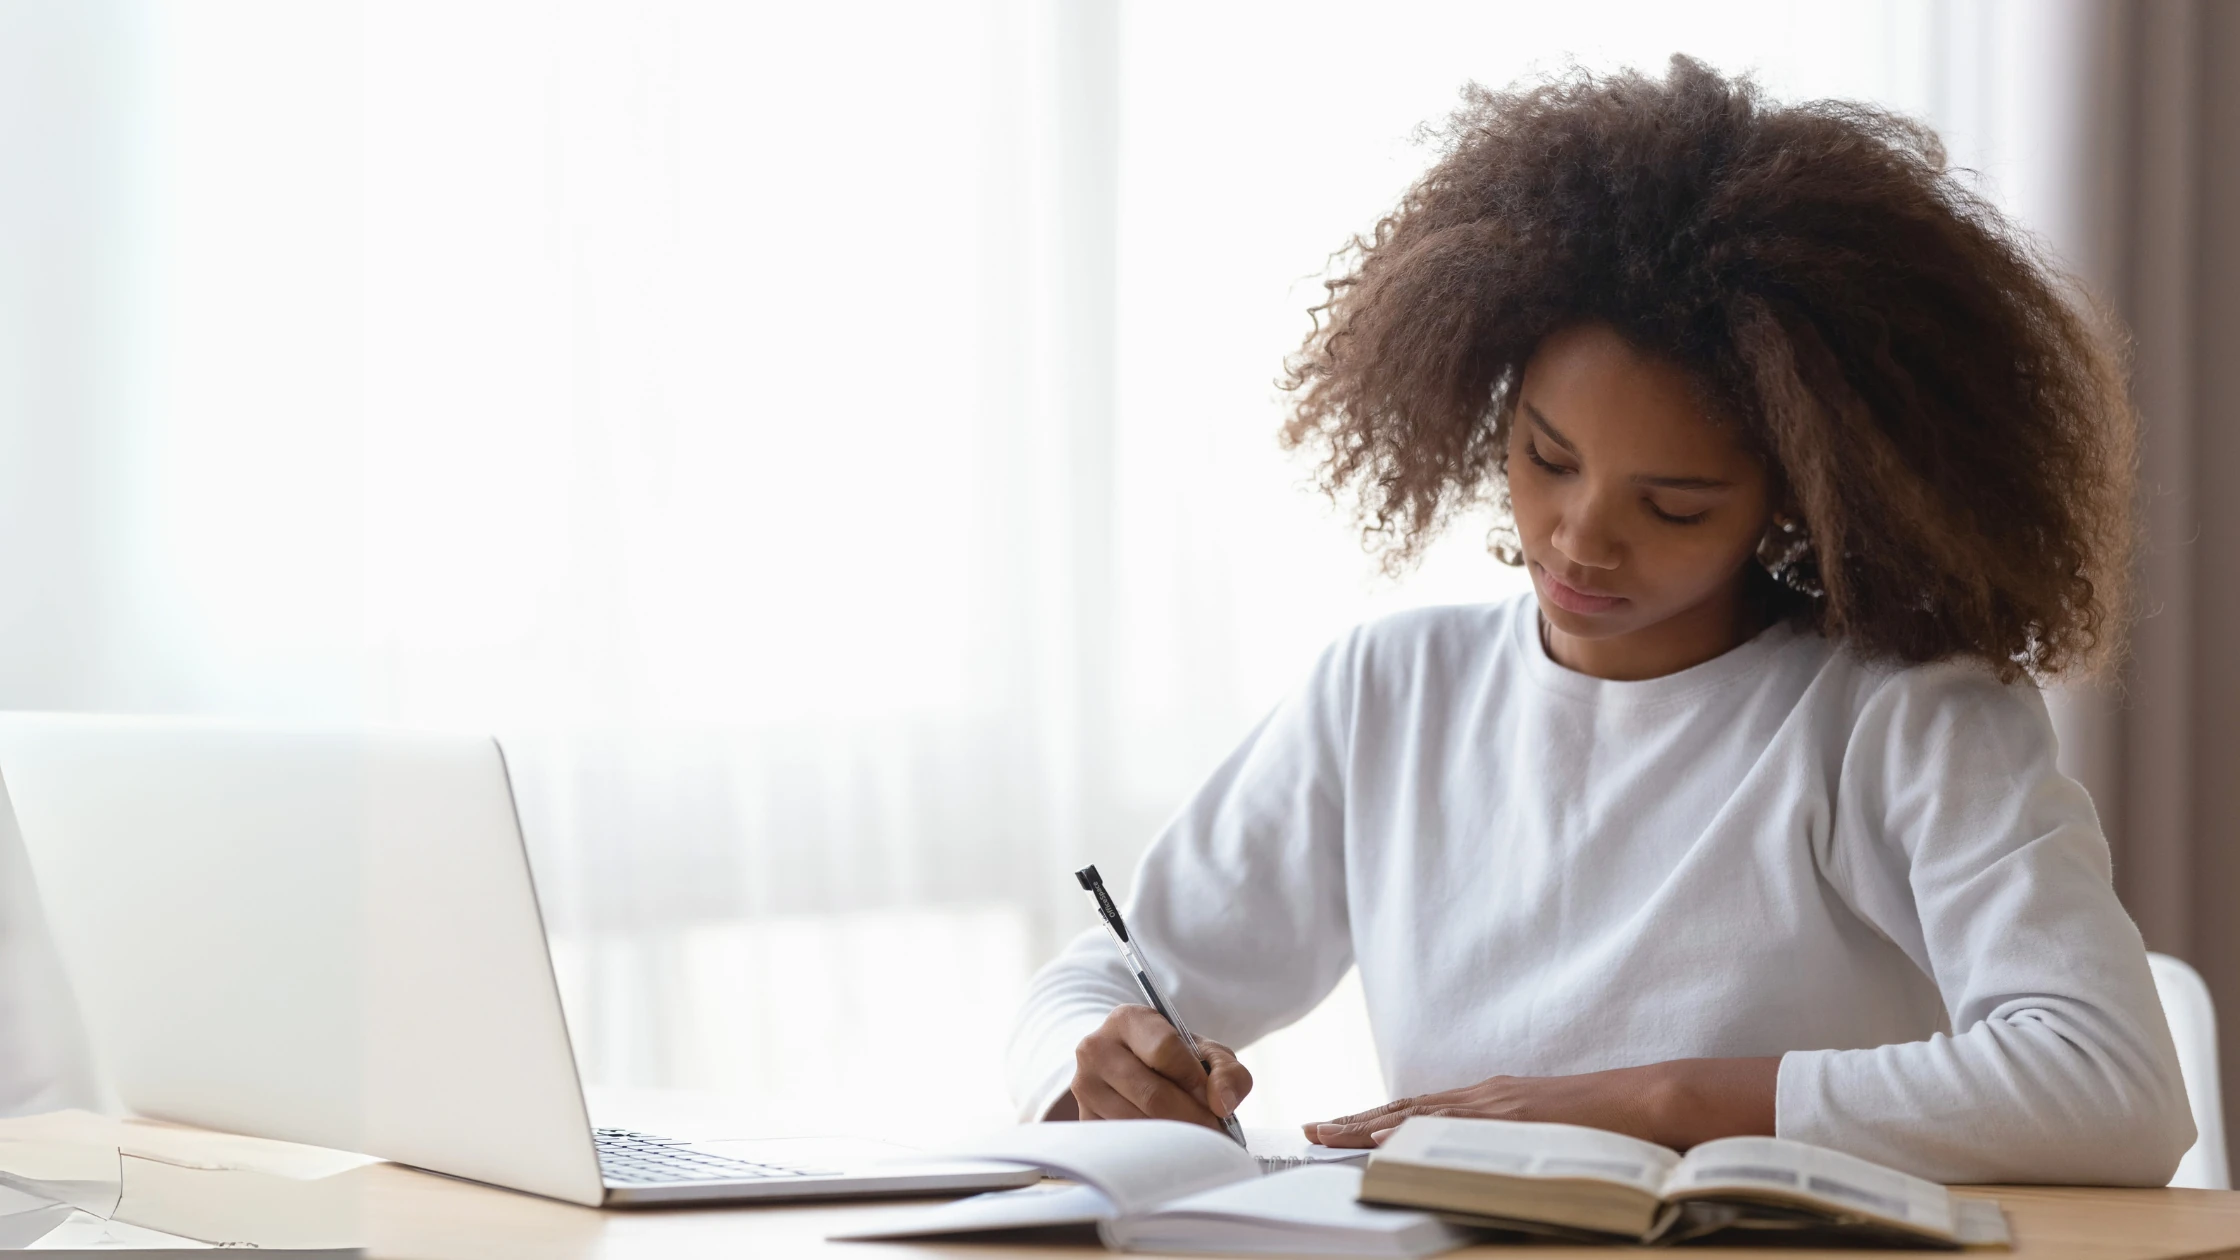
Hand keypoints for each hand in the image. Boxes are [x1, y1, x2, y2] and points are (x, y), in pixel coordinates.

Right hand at [1066, 1004, 1251, 1132]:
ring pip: (1139, 1124)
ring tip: (1196, 1141)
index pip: (1165, 1050)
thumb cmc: (1173, 1059)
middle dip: (1193, 1120)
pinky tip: (1169, 1147)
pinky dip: (1154, 1151)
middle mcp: (1096, 1048)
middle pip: (1153, 1094)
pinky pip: (1124, 1144)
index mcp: (1127, 1019)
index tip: (1216, 1102)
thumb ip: (1227, 1071)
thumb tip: (1223, 1104)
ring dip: (1175, 1140)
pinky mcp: (1084, 1118)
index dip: (1196, 1080)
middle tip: (1215, 1135)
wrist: (1131, 1064)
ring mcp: (1085, 1085)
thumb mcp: (1205, 1053)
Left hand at [1306, 1057, 1776, 1149]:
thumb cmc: (1610, 1124)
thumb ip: (1515, 1141)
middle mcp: (1486, 1096)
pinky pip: (1449, 1125)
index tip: (1336, 1127)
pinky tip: (1378, 1139)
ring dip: (1365, 1124)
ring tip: (1323, 1135)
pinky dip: (1408, 1131)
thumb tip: (1493, 1165)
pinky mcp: (1509, 1115)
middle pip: (1405, 1108)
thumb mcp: (1549, 1132)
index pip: (1420, 1110)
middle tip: (1309, 1131)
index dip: (1375, 1118)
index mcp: (1492, 1101)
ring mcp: (1496, 1104)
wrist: (1652, 1100)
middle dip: (1353, 1120)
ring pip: (1415, 1114)